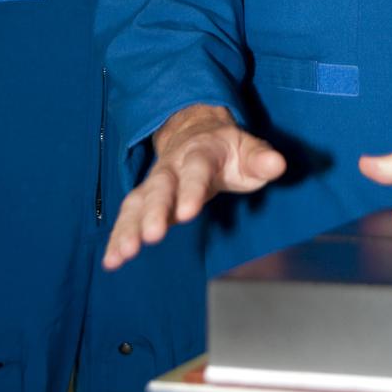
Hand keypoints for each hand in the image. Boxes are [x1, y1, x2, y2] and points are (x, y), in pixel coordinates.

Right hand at [103, 104, 286, 269]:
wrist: (196, 132)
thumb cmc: (227, 150)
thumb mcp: (248, 149)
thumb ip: (261, 159)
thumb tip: (278, 164)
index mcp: (201, 152)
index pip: (196, 171)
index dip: (192, 190)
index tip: (188, 213)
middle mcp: (172, 167)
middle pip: (161, 188)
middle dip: (156, 212)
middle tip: (152, 236)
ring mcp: (156, 182)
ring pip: (138, 202)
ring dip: (129, 227)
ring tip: (123, 254)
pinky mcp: (145, 200)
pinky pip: (129, 215)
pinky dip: (118, 236)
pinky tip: (112, 260)